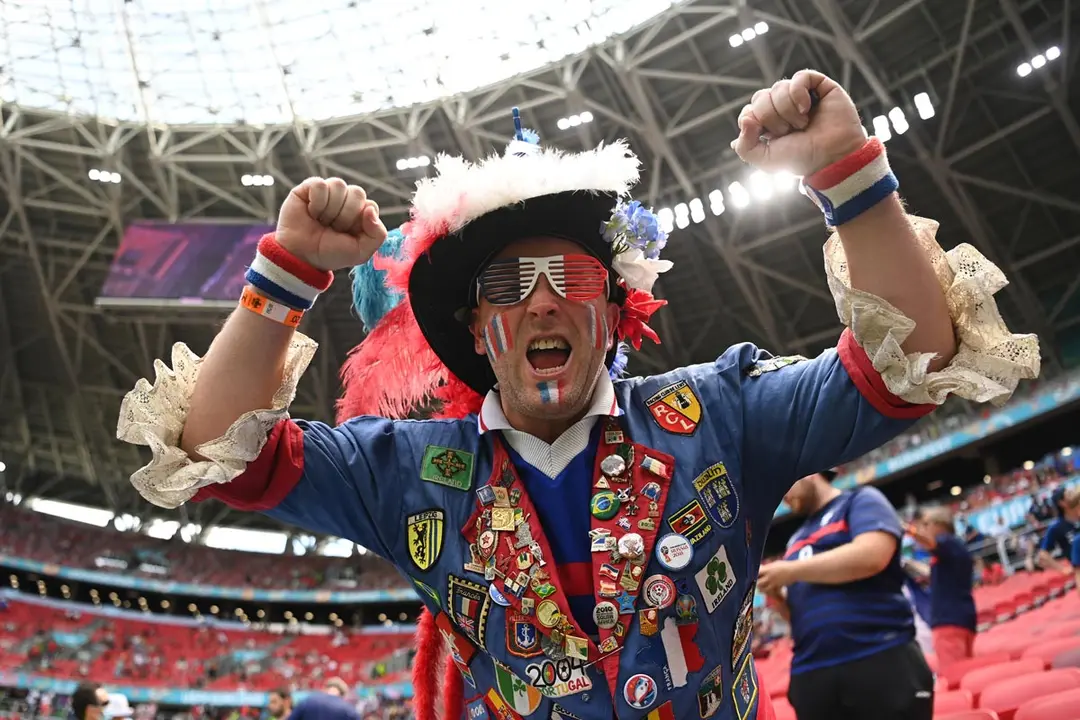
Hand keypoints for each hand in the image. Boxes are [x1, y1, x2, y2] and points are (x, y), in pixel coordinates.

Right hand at [275, 177, 387, 271]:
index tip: (347, 234)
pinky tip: (311, 212)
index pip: (371, 205)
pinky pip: (320, 184)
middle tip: (333, 228)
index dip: (359, 221)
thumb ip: (378, 234)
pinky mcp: (309, 187)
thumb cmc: (330, 253)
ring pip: (339, 185)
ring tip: (321, 221)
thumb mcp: (361, 252)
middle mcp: (346, 199)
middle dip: (345, 215)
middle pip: (357, 192)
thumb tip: (371, 209)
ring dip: (330, 209)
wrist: (301, 256)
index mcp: (360, 213)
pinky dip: (316, 202)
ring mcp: (328, 192)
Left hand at [732, 69, 866, 175]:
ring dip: (787, 109)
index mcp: (768, 125)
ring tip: (802, 124)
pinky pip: (800, 77)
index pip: (749, 111)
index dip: (753, 120)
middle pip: (760, 97)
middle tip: (788, 132)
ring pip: (778, 87)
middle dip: (770, 117)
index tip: (768, 136)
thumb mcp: (764, 159)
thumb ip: (745, 146)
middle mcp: (782, 109)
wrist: (831, 157)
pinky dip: (798, 92)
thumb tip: (745, 119)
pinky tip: (806, 108)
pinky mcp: (819, 86)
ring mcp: (800, 96)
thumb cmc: (801, 159)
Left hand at [757, 560, 798, 595]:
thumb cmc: (784, 566)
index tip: (752, 575)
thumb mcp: (774, 564)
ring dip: (761, 588)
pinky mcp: (778, 587)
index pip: (757, 573)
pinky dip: (769, 592)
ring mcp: (774, 583)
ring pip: (764, 589)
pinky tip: (769, 590)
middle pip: (759, 583)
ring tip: (761, 587)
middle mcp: (769, 577)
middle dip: (756, 583)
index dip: (753, 574)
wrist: (794, 570)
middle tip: (755, 583)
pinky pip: (772, 591)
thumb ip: (766, 567)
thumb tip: (760, 568)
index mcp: (768, 569)